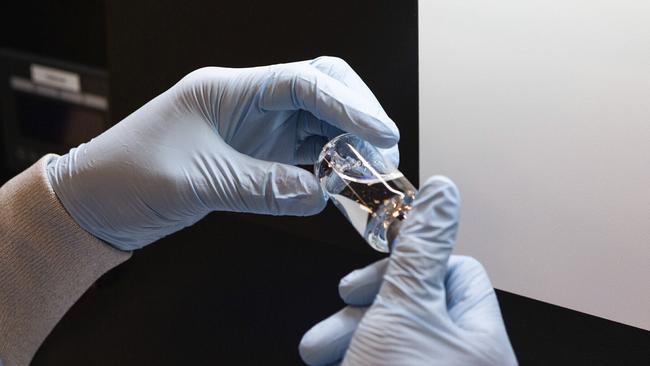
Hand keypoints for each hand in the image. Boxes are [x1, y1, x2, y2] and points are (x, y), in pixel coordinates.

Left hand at [47, 57, 398, 250]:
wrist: (96, 203)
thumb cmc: (127, 178)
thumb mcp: (197, 183)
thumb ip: (263, 187)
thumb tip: (320, 194)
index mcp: (229, 91)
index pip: (303, 82)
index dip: (348, 104)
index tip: (381, 132)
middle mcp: (248, 103)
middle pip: (321, 91)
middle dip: (358, 115)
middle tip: (383, 152)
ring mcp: (254, 129)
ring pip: (319, 122)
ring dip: (349, 143)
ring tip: (371, 172)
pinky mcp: (256, 155)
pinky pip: (305, 153)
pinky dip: (329, 166)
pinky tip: (342, 183)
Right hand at [299, 177, 517, 365]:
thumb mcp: (407, 307)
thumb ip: (421, 249)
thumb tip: (443, 193)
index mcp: (478, 335)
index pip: (455, 273)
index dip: (410, 265)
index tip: (369, 275)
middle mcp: (460, 356)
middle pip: (414, 304)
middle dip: (364, 307)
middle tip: (342, 308)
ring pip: (390, 335)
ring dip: (347, 336)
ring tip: (318, 350)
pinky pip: (379, 358)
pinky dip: (351, 354)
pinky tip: (330, 361)